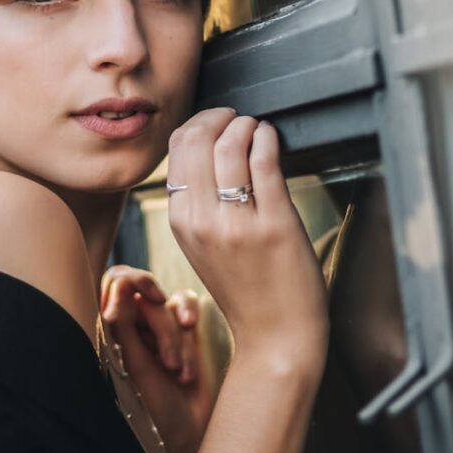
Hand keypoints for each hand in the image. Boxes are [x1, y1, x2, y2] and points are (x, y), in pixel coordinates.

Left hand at [100, 264, 215, 452]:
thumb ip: (124, 324)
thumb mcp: (135, 366)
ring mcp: (157, 324)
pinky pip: (187, 305)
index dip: (134, 281)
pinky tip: (192, 332)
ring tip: (180, 374)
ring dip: (180, 341)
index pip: (116, 282)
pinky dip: (191, 323)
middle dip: (164, 331)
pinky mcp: (182, 329)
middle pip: (148, 297)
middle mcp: (131, 323)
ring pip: (171, 304)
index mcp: (110, 329)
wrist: (187, 434)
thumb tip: (120, 282)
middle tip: (168, 366)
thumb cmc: (153, 408)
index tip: (152, 297)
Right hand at [167, 110, 328, 361]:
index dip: (198, 125)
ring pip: (230, 147)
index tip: (216, 122)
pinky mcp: (275, 225)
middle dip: (219, 117)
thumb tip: (204, 149)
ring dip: (247, 126)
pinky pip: (265, 163)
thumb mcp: (200, 245)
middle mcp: (202, 221)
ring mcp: (238, 224)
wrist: (275, 335)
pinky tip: (272, 138)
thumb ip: (196, 203)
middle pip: (198, 141)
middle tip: (237, 119)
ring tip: (257, 129)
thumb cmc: (244, 288)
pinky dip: (268, 139)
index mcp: (181, 222)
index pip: (177, 151)